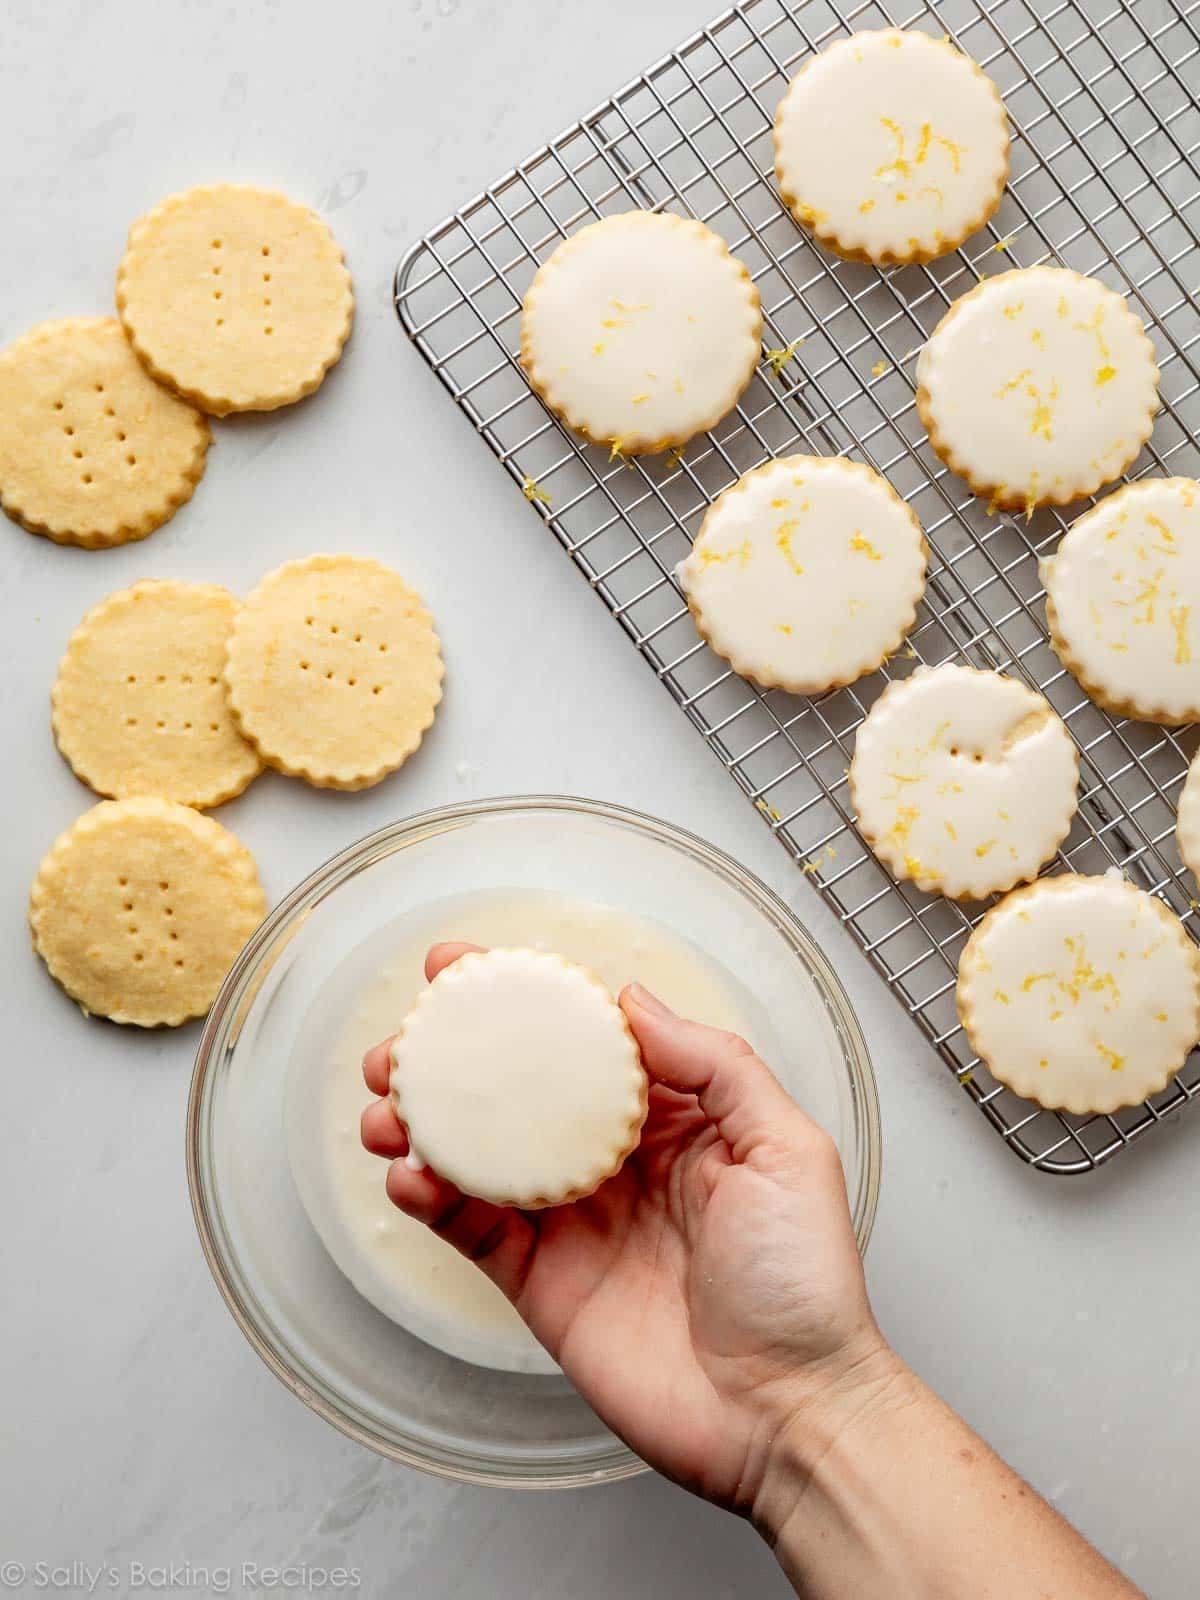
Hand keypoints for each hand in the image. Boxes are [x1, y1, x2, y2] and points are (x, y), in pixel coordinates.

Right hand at [360, 942, 894, 1512]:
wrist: (787, 1412)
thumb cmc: (803, 1283)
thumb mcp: (784, 1147)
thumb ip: (713, 1065)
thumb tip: (633, 1001)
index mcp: (670, 1120)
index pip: (583, 1043)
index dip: (524, 1001)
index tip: (466, 968)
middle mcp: (613, 1163)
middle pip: (514, 1094)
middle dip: (448, 1060)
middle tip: (401, 1044)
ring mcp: (572, 1224)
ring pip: (478, 1157)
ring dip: (422, 1126)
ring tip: (384, 1108)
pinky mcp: (541, 1285)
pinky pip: (475, 1231)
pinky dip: (433, 1201)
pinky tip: (409, 1177)